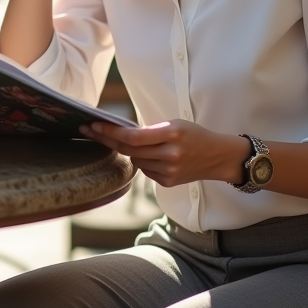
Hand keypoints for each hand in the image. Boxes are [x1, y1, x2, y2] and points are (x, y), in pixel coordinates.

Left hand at [79, 120, 247, 187]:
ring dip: (129, 151)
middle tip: (89, 130)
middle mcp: (170, 154)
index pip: (133, 136)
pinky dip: (142, 162)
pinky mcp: (167, 182)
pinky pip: (144, 170)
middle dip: (106, 139)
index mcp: (172, 134)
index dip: (110, 132)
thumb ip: (149, 130)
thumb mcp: (174, 124)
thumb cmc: (194, 135)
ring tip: (133, 142)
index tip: (93, 125)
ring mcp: (169, 171)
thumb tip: (119, 133)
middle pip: (128, 149)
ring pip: (135, 160)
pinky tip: (151, 156)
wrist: (218, 157)